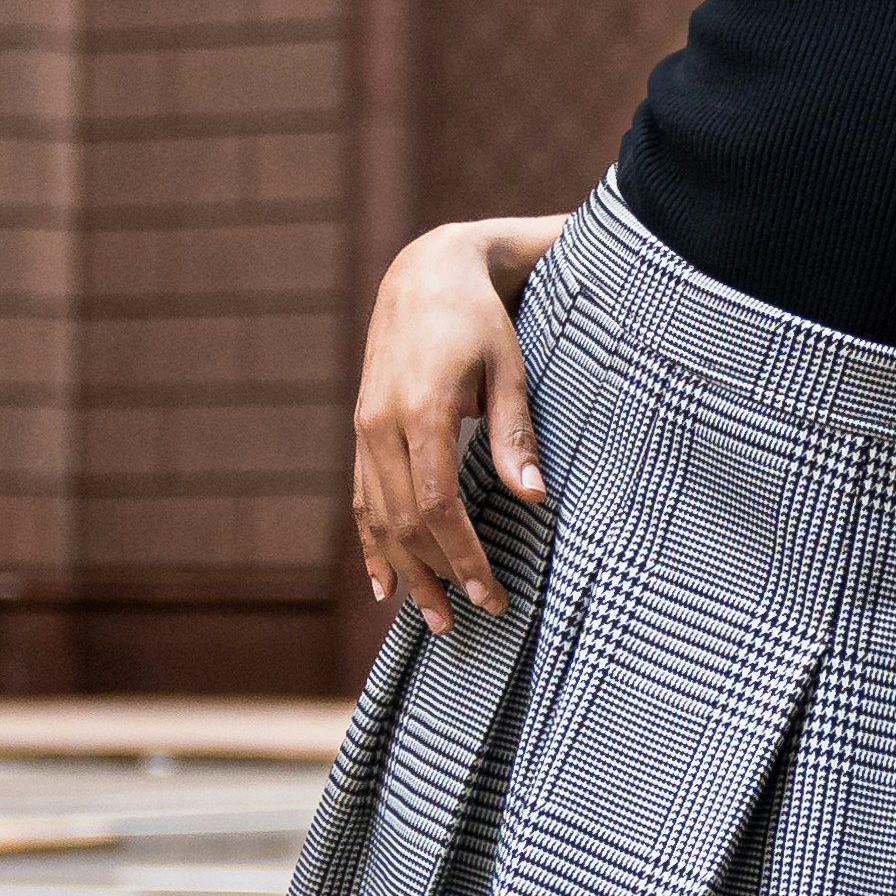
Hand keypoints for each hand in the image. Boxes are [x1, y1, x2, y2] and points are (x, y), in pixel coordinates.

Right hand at [351, 224, 548, 636]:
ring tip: (432, 620)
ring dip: (404, 572)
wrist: (424, 274)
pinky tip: (383, 584)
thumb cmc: (480, 321)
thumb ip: (516, 434)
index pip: (438, 505)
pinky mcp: (361, 431)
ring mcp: (365, 429)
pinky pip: (361, 499)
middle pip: (404, 522)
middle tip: (472, 620)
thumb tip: (534, 497)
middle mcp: (381, 425)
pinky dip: (371, 545)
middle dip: (438, 576)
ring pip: (378, 518)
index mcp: (422, 411)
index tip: (490, 594)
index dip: (462, 556)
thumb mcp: (510, 368)